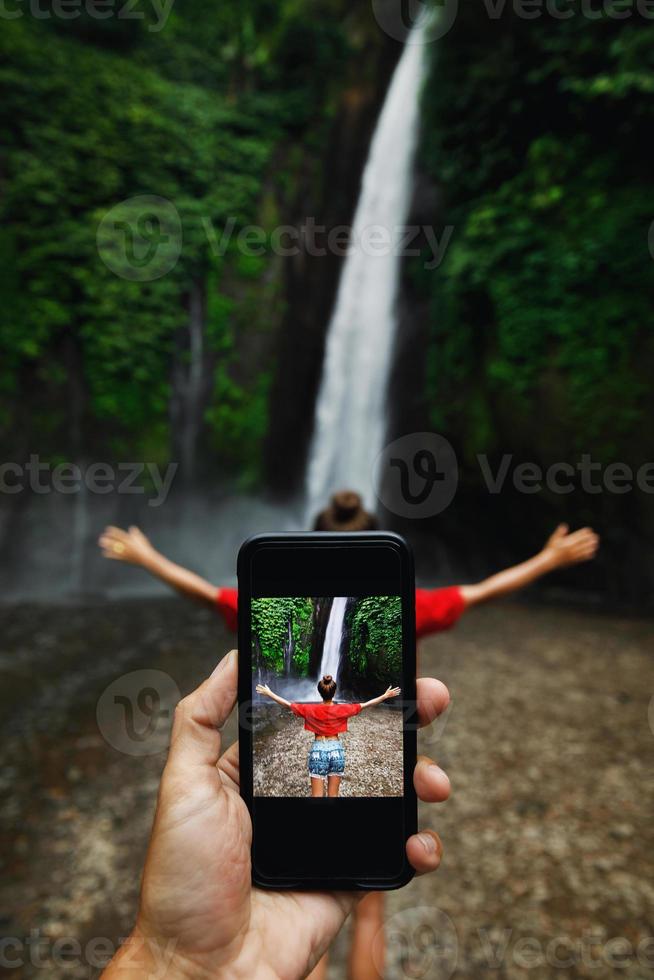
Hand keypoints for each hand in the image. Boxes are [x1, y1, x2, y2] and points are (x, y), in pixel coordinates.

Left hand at [98, 525, 155, 566]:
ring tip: (101, 543)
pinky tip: (105, 553)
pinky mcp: (123, 558)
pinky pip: (114, 556)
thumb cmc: (144, 548)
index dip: (112, 531)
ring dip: (106, 545)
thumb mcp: (141, 539)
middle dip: (107, 538)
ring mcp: (124, 552)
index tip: (107, 529)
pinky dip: (109, 554)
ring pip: (113, 548)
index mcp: (129, 540)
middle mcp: (125, 545)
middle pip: (114, 541)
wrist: (146, 559)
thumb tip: (132, 528)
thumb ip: (135, 533)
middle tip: (102, 537)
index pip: (118, 534)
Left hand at [104, 652, 450, 978]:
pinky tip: (418, 841)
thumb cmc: (184, 878)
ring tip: (432, 781)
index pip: (316, 716)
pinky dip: (420, 842)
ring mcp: (331, 833)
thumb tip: (230, 658)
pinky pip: (396, 850)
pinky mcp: (351, 874)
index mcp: (264, 769)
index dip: (350, 692)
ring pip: (391, 792)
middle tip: (431, 699)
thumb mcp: (182, 783)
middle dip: (405, 719)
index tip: (383, 667)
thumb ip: (200, 718)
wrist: (206, 967)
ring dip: (423, 775)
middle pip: (365, 745)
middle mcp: (301, 794)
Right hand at [542, 523, 598, 568]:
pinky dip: (587, 555)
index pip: (578, 536)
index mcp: (567, 542)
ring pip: (584, 550)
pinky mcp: (573, 560)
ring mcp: (573, 555)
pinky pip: (582, 558)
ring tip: (595, 544)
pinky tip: (592, 553)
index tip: (589, 530)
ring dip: (590, 547)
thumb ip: (560, 532)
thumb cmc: (551, 549)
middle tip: (596, 537)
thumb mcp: (554, 539)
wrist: (550, 561)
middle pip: (583, 543)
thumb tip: (564, 525)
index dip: (584, 533)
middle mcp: (571, 548)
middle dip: (589, 539)